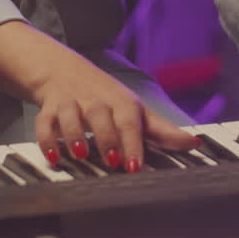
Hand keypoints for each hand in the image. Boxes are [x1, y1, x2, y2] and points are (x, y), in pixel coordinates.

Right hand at [0, 21, 197, 172]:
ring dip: (74, 134)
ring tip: (80, 155)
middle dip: (106, 137)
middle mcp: (96, 101)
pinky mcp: (50, 109)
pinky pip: (44, 122)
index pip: (129, 120)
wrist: (65, 71)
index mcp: (121, 103)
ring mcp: (72, 103)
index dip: (133, 142)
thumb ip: (163, 131)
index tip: (134, 166)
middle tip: (112, 161)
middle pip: (100, 113)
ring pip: (70, 114)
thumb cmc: (107, 98)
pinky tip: (52, 156)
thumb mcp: (136, 111)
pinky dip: (46, 139)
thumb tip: (194, 143)